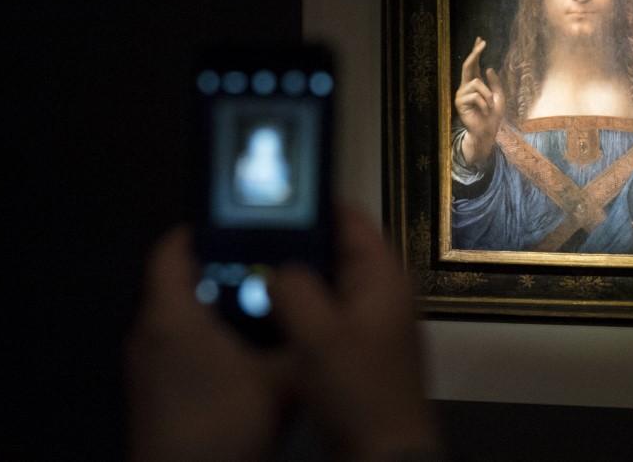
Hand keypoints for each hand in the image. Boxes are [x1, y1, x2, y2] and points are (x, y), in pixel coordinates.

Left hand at [125, 227, 295, 460]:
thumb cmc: (224, 423)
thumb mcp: (280, 378)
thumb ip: (299, 337)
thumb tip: (318, 310)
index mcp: (171, 315)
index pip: (172, 248)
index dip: (203, 227)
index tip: (239, 221)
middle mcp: (149, 332)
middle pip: (179, 281)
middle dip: (222, 270)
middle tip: (265, 265)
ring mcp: (146, 366)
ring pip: (179, 316)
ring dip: (214, 308)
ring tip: (262, 308)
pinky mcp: (151, 394)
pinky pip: (177, 347)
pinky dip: (206, 340)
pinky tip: (244, 357)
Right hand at [269, 206, 436, 460]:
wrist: (383, 452)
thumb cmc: (357, 388)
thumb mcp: (319, 334)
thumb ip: (295, 289)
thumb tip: (277, 265)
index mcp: (383, 276)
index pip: (353, 219)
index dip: (317, 203)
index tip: (275, 196)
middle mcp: (381, 291)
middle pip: (337, 249)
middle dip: (298, 241)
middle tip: (251, 233)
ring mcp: (370, 321)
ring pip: (327, 283)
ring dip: (295, 278)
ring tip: (249, 266)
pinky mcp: (356, 348)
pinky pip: (324, 314)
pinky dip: (300, 308)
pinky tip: (265, 311)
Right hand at [454, 36, 504, 165]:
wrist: (487, 132)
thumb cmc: (493, 116)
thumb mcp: (499, 96)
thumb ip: (494, 83)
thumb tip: (488, 68)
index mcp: (475, 84)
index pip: (473, 64)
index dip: (476, 52)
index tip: (480, 39)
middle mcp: (466, 87)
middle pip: (467, 65)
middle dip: (475, 53)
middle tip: (483, 43)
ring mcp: (461, 94)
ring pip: (476, 83)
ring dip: (487, 95)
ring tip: (490, 106)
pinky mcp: (459, 103)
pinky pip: (475, 96)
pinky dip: (484, 103)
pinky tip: (484, 111)